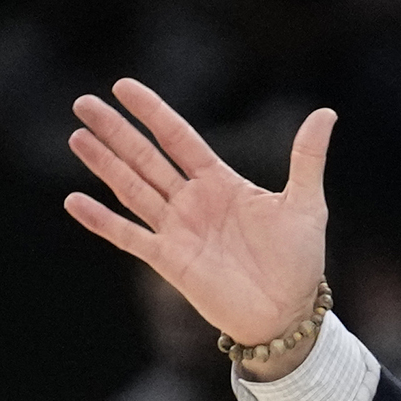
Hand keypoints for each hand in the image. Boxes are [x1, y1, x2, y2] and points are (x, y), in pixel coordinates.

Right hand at [64, 79, 332, 368]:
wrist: (287, 314)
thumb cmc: (299, 261)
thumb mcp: (306, 204)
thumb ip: (307, 158)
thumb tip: (326, 112)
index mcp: (221, 182)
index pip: (178, 138)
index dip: (152, 112)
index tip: (123, 87)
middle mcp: (193, 202)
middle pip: (146, 157)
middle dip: (116, 131)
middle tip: (83, 102)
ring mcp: (177, 230)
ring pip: (132, 188)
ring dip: (104, 164)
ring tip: (76, 137)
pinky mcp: (169, 261)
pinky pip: (129, 237)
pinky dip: (101, 221)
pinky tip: (74, 201)